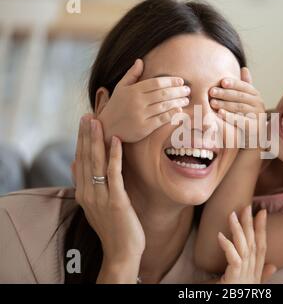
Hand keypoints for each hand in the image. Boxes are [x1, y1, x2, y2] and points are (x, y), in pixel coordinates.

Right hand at [74, 114, 144, 281]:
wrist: (121, 251)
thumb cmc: (113, 227)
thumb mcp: (95, 205)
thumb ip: (86, 185)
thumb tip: (76, 164)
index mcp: (83, 193)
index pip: (80, 161)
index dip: (81, 140)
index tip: (84, 122)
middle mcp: (88, 193)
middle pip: (85, 158)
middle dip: (86, 135)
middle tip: (88, 114)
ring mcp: (101, 196)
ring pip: (96, 162)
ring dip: (97, 140)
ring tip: (98, 121)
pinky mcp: (116, 200)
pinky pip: (114, 173)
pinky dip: (114, 155)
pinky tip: (116, 140)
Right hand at [98, 59, 189, 143]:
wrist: (106, 128)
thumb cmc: (115, 106)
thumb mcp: (120, 88)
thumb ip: (131, 75)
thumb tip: (140, 60)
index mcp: (133, 90)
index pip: (156, 82)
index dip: (171, 81)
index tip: (180, 81)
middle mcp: (137, 101)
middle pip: (163, 93)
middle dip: (178, 91)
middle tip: (188, 90)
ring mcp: (141, 115)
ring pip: (164, 106)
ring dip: (178, 102)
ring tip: (186, 100)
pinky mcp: (144, 127)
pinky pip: (161, 119)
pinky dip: (172, 114)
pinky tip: (179, 111)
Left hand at [209, 68, 265, 148]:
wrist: (252, 139)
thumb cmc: (245, 116)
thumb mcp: (246, 100)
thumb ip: (244, 86)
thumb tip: (244, 68)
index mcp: (256, 95)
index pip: (244, 86)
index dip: (233, 83)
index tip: (221, 81)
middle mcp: (259, 104)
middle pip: (240, 97)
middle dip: (225, 93)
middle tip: (211, 92)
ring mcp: (258, 116)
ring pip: (240, 108)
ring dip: (225, 104)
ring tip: (212, 102)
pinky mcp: (254, 128)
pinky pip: (241, 121)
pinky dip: (230, 117)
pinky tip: (220, 114)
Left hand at [217, 206, 276, 283]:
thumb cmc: (238, 293)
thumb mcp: (251, 284)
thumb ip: (262, 275)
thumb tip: (273, 266)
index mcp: (256, 270)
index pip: (261, 246)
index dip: (262, 228)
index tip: (262, 211)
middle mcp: (253, 271)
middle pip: (253, 243)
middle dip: (251, 223)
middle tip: (247, 206)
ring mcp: (245, 275)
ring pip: (245, 247)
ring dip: (239, 229)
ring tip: (232, 215)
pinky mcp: (234, 279)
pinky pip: (234, 259)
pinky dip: (228, 246)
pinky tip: (220, 236)